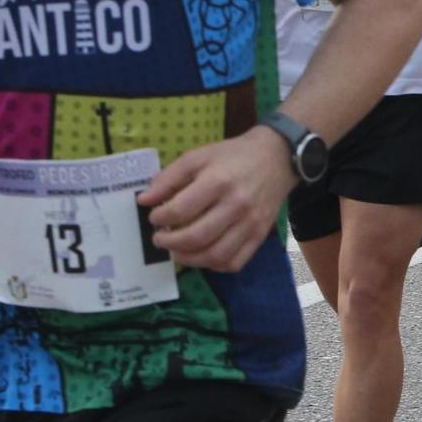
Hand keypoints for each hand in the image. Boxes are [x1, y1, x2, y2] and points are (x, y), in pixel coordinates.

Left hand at [141, 128, 294, 271]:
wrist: (277, 157)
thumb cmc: (233, 156)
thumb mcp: (198, 156)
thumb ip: (169, 177)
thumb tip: (144, 201)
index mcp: (218, 181)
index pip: (180, 210)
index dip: (160, 218)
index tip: (155, 217)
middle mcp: (236, 205)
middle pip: (196, 237)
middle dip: (169, 243)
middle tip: (160, 239)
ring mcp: (251, 223)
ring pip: (215, 255)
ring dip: (189, 259)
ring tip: (177, 251)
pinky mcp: (260, 235)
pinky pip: (235, 262)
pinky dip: (214, 265)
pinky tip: (203, 255)